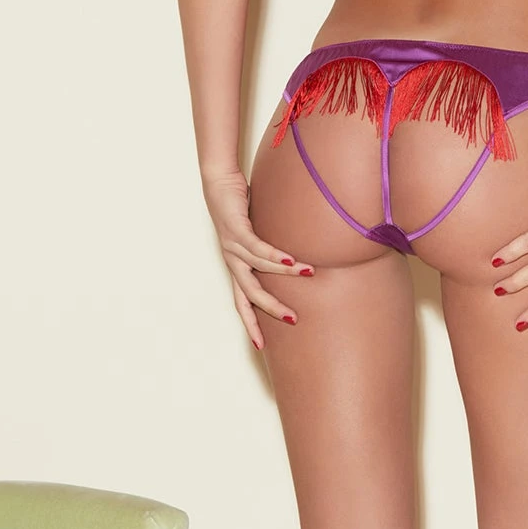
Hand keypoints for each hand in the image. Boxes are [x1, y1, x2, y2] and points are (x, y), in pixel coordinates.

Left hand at [202, 169, 312, 351]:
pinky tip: (291, 261)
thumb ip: (272, 250)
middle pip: (250, 294)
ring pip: (260, 269)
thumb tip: (297, 259)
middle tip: (293, 319)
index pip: (242, 302)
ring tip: (309, 274)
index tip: (260, 346)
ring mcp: (232, 246)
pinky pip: (258, 248)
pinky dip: (275, 256)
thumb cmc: (241, 207)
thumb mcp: (258, 234)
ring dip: (286, 273)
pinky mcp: (235, 229)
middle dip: (271, 309)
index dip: (251, 323)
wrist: (218, 182)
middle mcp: (232, 260)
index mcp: (236, 266)